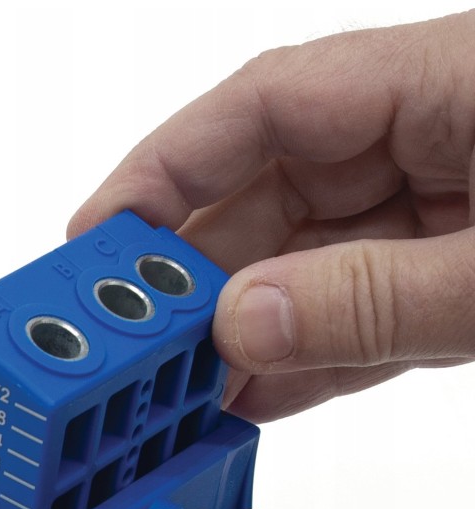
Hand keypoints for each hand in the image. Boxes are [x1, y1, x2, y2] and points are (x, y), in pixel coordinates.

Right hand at [68, 13, 474, 421]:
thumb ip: (374, 297)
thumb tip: (244, 323)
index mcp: (439, 84)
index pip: (261, 107)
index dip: (162, 169)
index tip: (95, 237)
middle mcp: (422, 140)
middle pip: (265, 197)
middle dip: (192, 277)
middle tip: (134, 343)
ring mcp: (434, 209)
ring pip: (301, 266)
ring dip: (239, 333)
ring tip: (180, 388)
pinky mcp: (445, 271)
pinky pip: (354, 313)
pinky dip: (302, 359)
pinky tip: (250, 398)